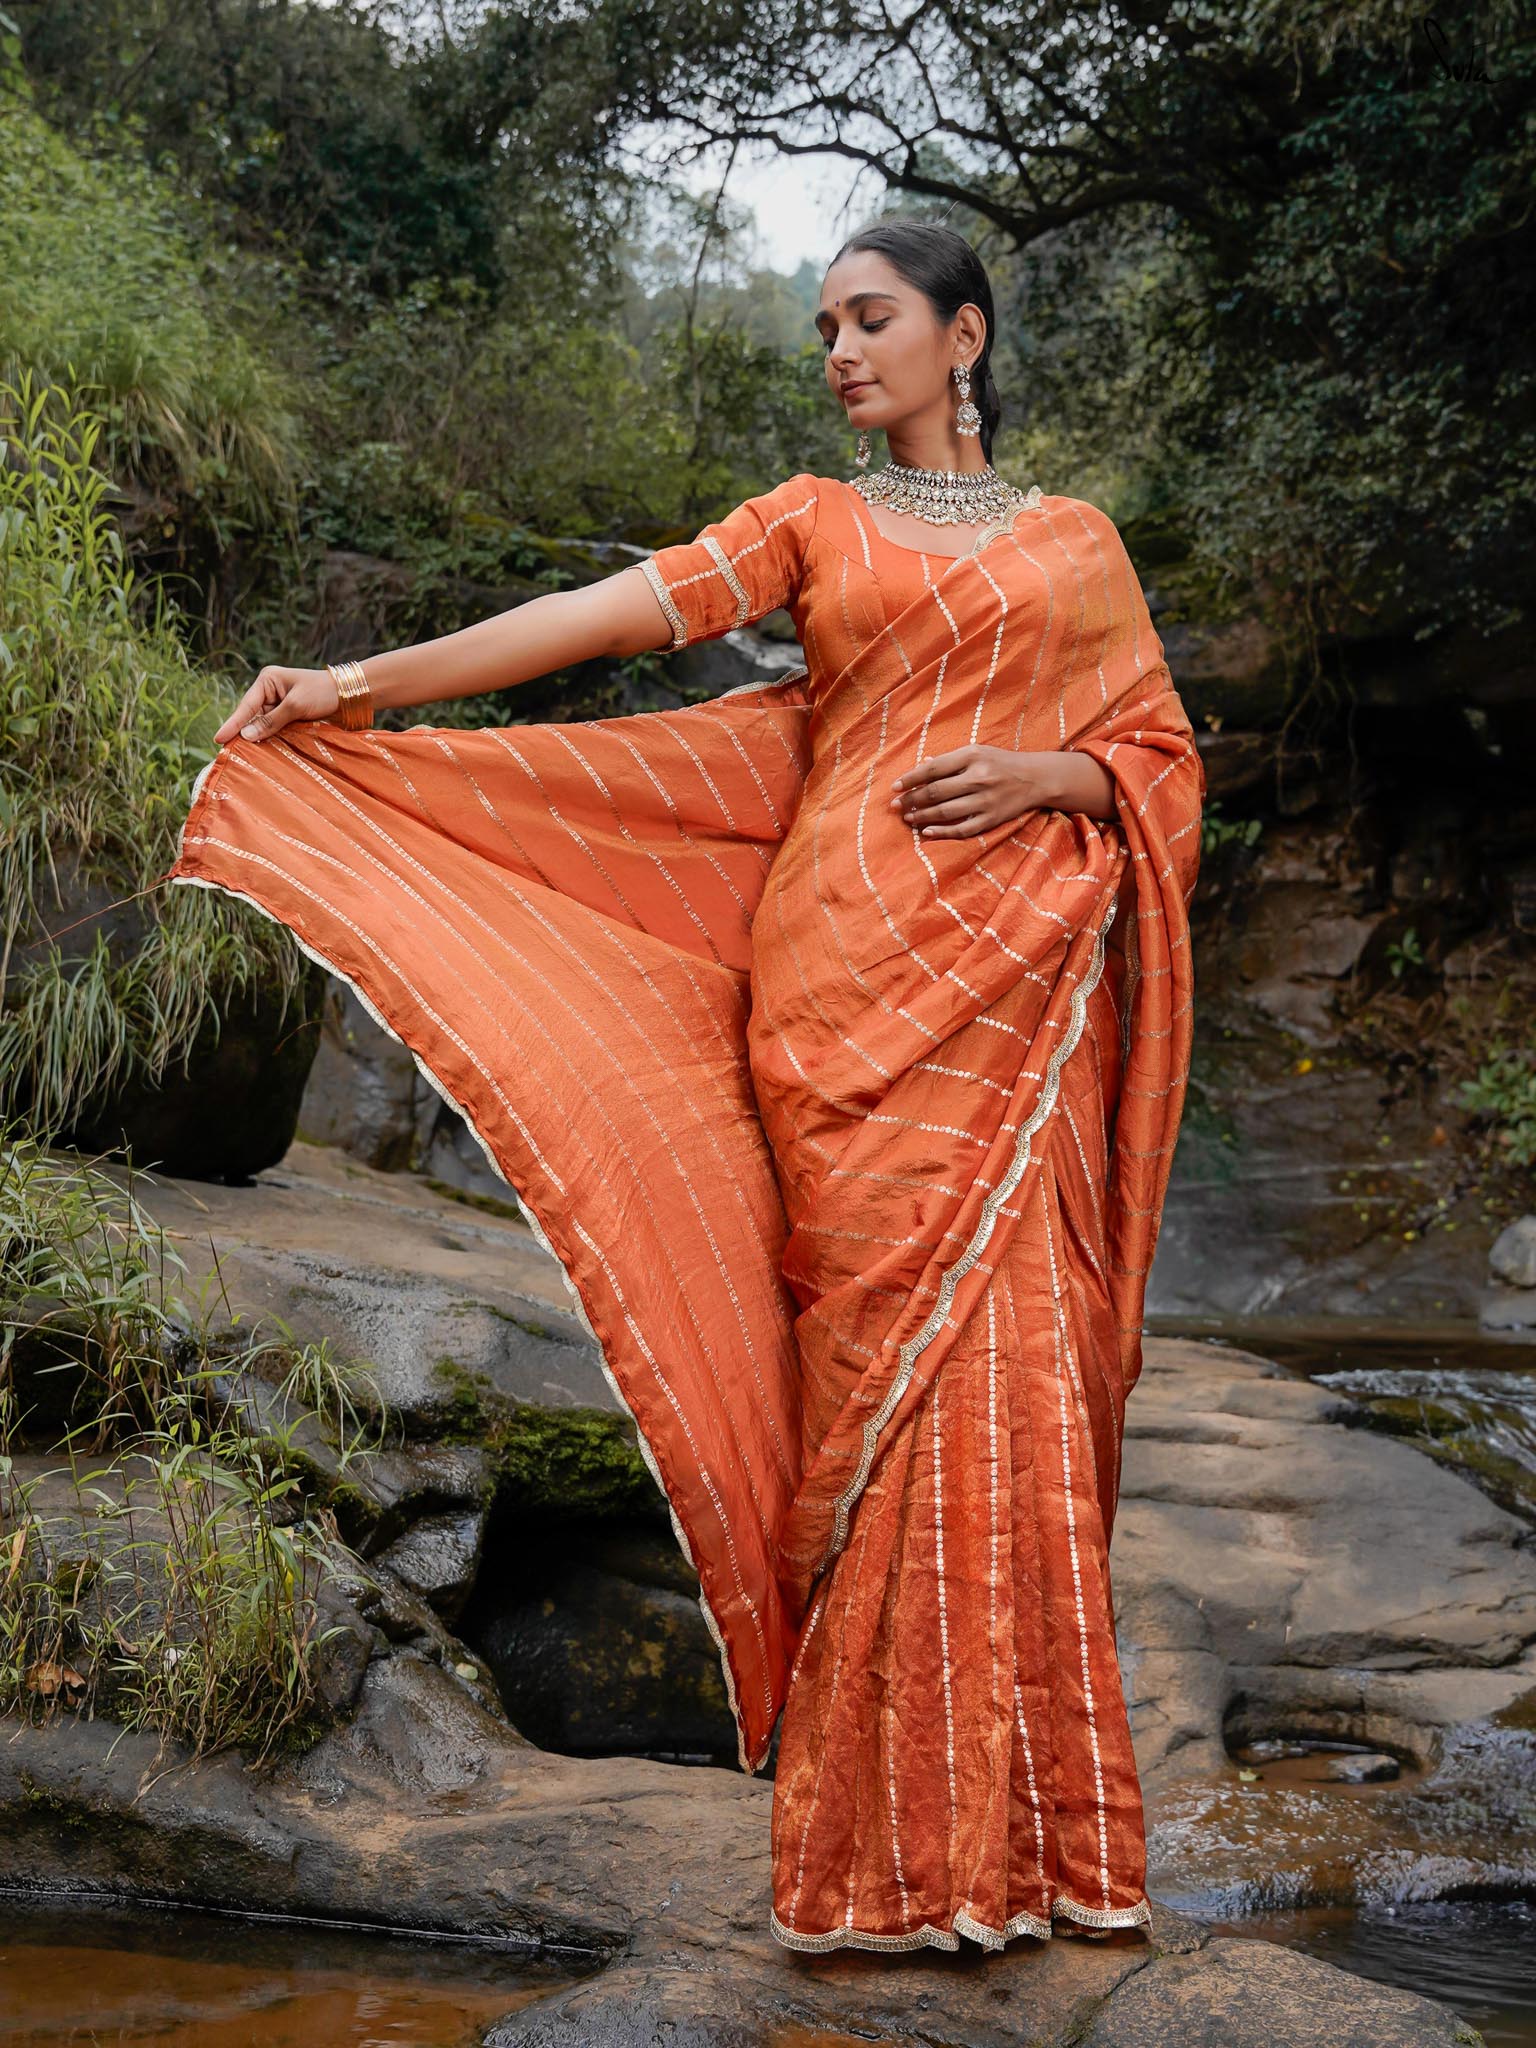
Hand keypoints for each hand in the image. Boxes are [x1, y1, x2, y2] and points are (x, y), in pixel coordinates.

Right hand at [213, 666, 338, 747]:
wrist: (350, 695)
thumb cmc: (323, 693)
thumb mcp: (296, 705)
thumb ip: (272, 721)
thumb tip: (247, 736)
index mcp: (267, 680)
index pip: (247, 705)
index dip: (233, 724)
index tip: (218, 739)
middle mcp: (269, 692)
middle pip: (251, 717)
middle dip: (243, 734)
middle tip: (227, 753)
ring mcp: (278, 705)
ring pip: (262, 726)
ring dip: (257, 739)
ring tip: (242, 756)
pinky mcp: (287, 717)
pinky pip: (274, 730)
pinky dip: (270, 740)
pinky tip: (262, 752)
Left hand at [889, 745, 1055, 837]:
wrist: (1036, 778)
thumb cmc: (1000, 762)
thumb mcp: (977, 752)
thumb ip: (950, 761)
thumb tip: (922, 766)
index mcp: (972, 756)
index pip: (933, 769)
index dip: (910, 779)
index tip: (894, 787)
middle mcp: (978, 778)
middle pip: (936, 792)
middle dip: (911, 800)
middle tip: (895, 806)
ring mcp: (986, 800)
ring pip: (946, 812)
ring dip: (922, 816)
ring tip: (907, 818)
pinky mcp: (992, 819)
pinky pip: (963, 829)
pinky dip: (942, 832)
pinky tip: (926, 832)